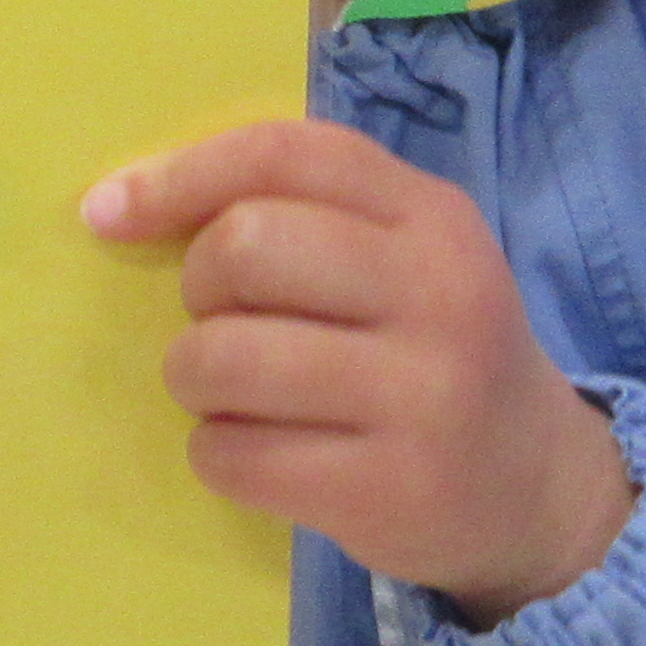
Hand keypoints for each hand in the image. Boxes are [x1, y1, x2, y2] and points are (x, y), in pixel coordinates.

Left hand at [84, 115, 634, 622]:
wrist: (537, 488)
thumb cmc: (431, 353)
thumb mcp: (403, 258)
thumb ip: (300, 213)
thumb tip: (121, 203)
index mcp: (433, 217)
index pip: (284, 155)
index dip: (180, 175)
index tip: (108, 211)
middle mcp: (439, 295)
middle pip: (244, 247)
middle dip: (197, 288)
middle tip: (224, 322)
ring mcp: (421, 397)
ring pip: (224, 358)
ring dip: (193, 377)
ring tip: (228, 394)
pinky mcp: (388, 490)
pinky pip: (234, 455)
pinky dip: (216, 453)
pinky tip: (258, 453)